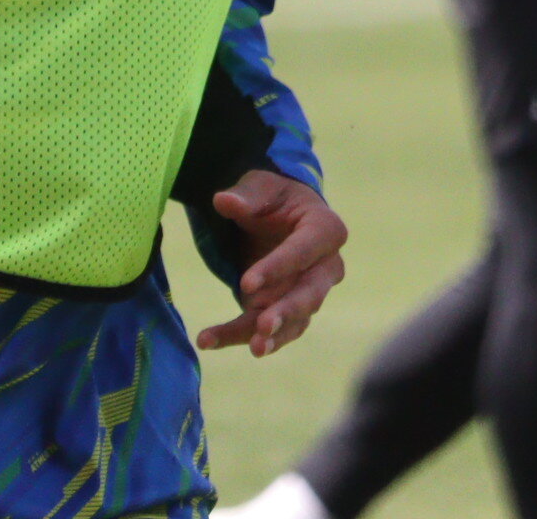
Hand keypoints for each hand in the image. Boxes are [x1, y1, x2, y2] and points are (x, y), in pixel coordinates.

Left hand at [195, 170, 346, 358]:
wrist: (277, 217)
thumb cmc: (273, 198)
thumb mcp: (259, 187)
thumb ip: (244, 196)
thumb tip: (223, 201)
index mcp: (325, 229)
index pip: (302, 251)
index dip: (277, 268)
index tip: (246, 283)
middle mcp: (326, 267)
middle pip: (309, 294)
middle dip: (286, 312)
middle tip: (262, 326)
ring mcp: (309, 294)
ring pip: (293, 321)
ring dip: (272, 336)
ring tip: (252, 348)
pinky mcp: (287, 312)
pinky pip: (267, 330)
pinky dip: (240, 336)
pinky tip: (210, 340)